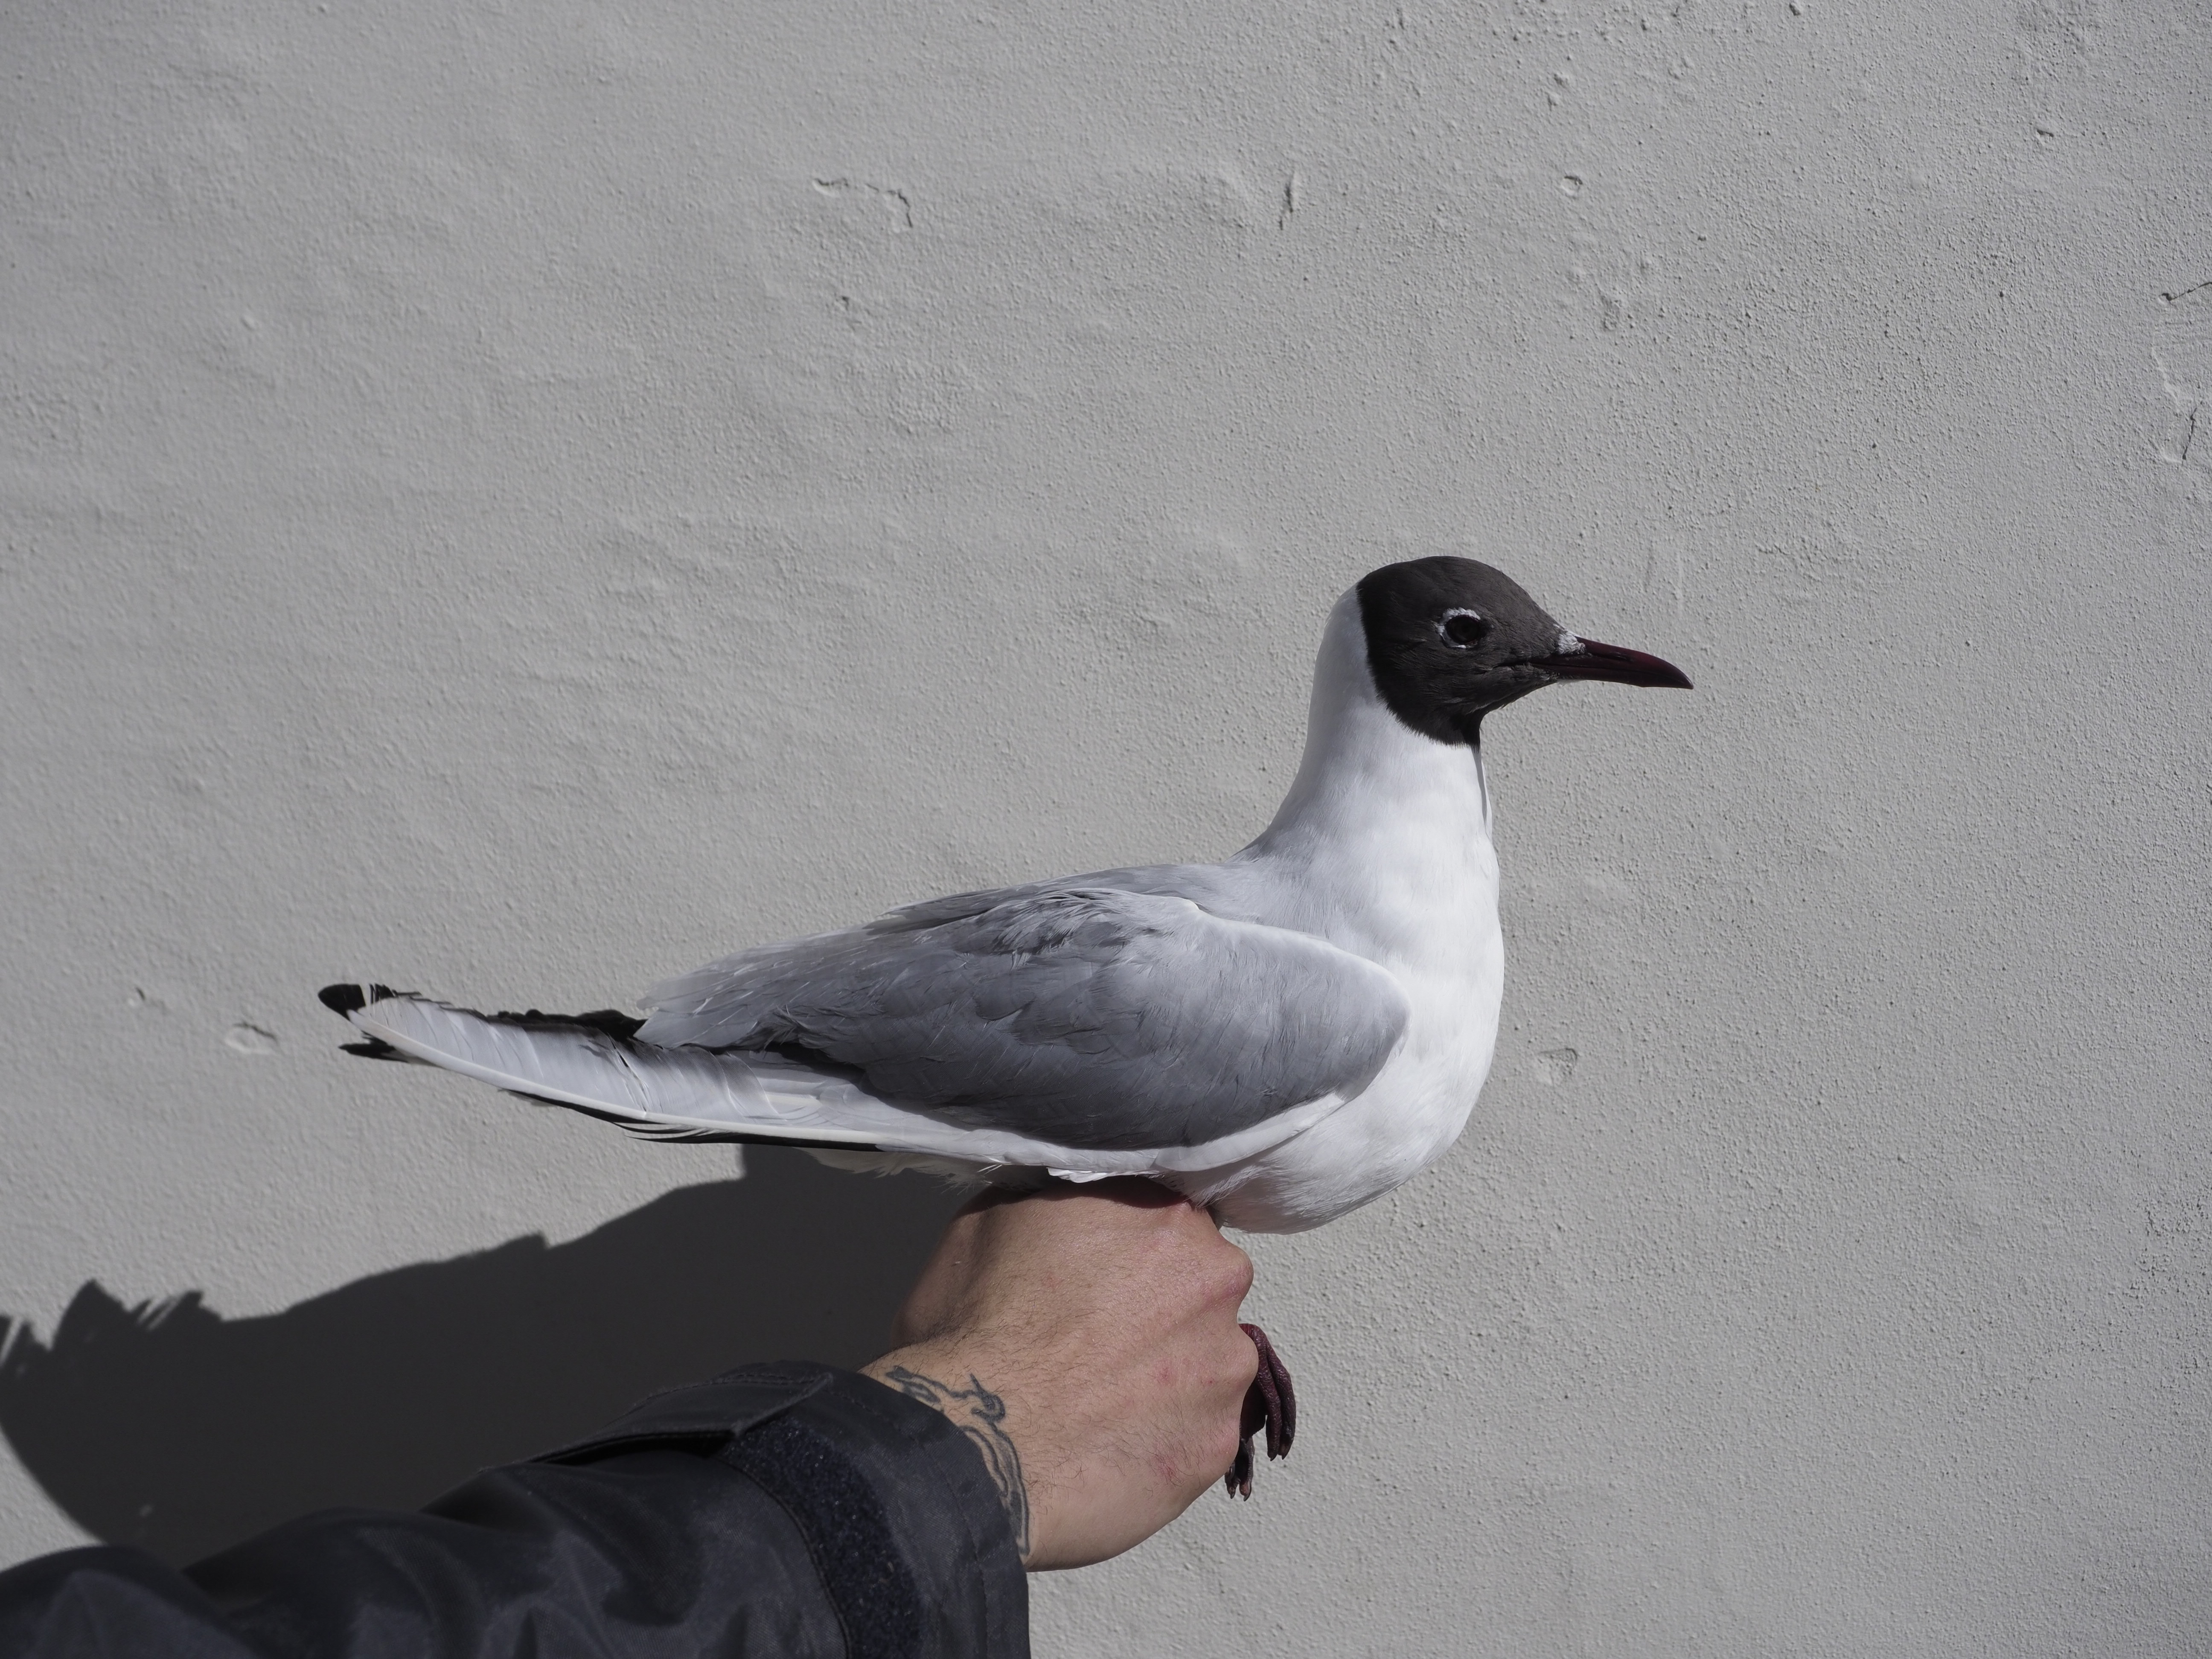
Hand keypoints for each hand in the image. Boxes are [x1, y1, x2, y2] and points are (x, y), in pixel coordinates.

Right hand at [862, 1180, 1258, 1570]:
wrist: (975, 1446)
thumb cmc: (973, 1325)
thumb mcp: (996, 1217)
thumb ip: (1063, 1202)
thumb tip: (1081, 1210)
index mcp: (1168, 1215)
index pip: (1170, 1223)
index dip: (1133, 1251)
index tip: (1099, 1279)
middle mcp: (1216, 1281)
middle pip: (1201, 1289)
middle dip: (1161, 1312)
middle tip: (1099, 1345)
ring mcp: (1226, 1367)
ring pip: (1209, 1364)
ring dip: (1173, 1377)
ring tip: (1104, 1406)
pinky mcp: (1218, 1444)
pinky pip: (1199, 1433)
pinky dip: (1165, 1438)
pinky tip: (1113, 1446)